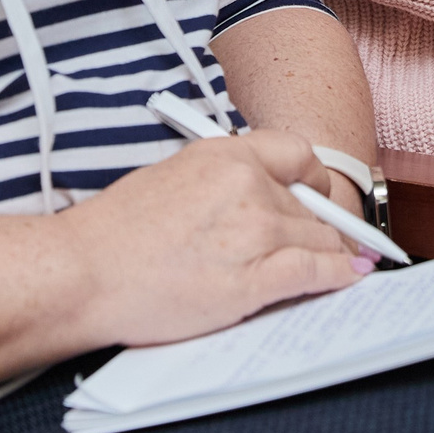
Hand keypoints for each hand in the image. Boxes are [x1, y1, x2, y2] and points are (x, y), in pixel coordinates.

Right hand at [59, 132, 368, 349]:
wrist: (83, 272)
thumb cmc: (115, 234)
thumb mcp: (174, 177)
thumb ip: (222, 182)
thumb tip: (259, 200)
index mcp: (223, 154)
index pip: (298, 154)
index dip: (313, 180)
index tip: (316, 197)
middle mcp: (246, 185)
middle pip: (313, 205)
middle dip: (320, 226)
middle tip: (326, 242)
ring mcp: (253, 231)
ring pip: (320, 239)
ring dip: (332, 253)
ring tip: (343, 262)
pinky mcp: (253, 279)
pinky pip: (316, 272)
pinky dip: (339, 275)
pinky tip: (350, 275)